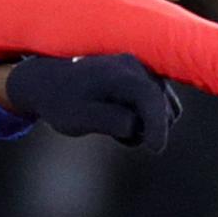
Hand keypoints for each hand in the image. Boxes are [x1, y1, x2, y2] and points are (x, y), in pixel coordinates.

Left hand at [0, 54, 179, 150]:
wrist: (50, 82)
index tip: (155, 150)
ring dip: (148, 124)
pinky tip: (123, 117)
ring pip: (166, 108)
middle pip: (162, 108)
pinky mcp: (146, 77)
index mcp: (119, 74)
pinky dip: (148, 117)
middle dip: (147, 128)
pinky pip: (160, 105)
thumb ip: (113, 122)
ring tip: (115, 124)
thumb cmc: (63, 102)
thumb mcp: (82, 118)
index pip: (151, 100)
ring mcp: (143, 70)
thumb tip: (140, 126)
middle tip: (113, 132)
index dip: (157, 126)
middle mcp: (136, 66)